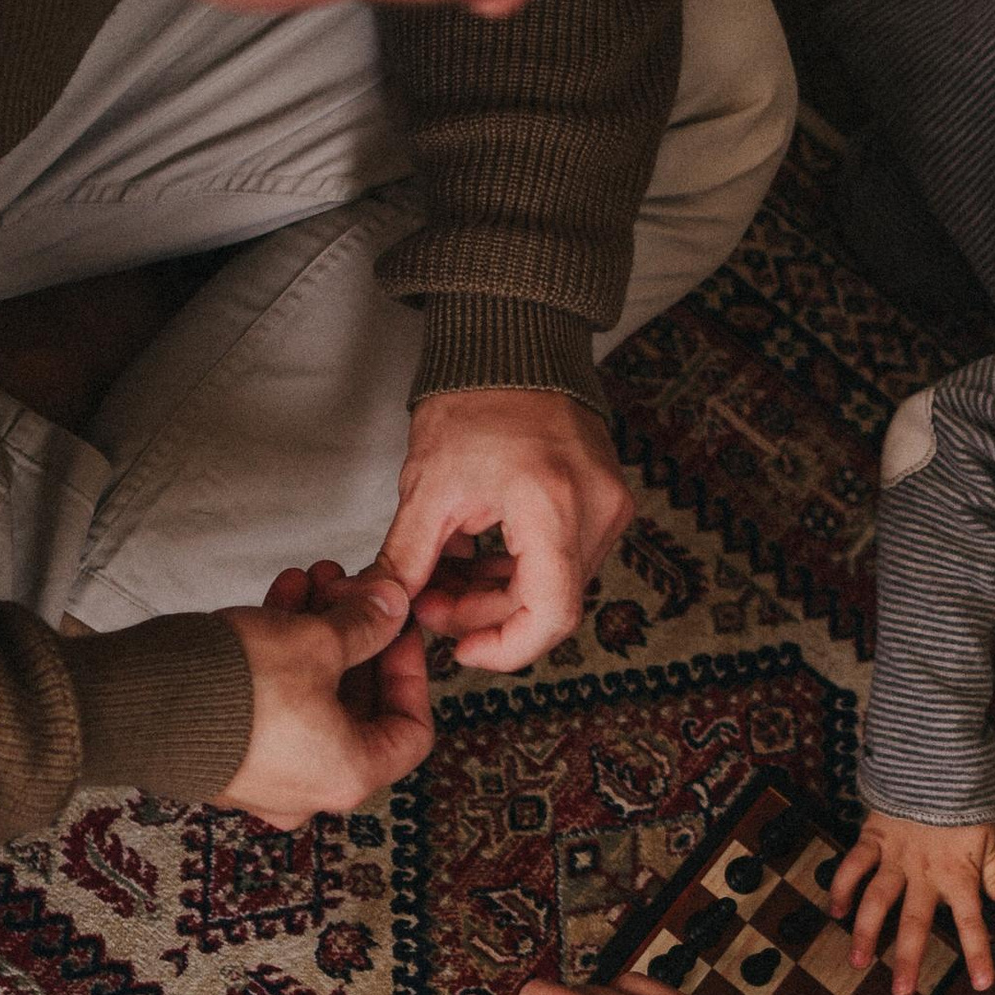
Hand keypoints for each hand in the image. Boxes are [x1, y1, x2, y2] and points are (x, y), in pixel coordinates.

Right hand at [216, 560, 432, 826]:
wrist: (133, 703)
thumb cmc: (230, 689)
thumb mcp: (316, 642)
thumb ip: (366, 624)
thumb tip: (393, 606)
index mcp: (347, 776)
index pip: (411, 732)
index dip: (411, 670)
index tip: (401, 626)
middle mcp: (309, 787)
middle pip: (358, 706)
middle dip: (357, 637)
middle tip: (353, 589)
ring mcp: (266, 774)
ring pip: (313, 695)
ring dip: (318, 633)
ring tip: (314, 579)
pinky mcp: (229, 751)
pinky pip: (273, 700)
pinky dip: (282, 653)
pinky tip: (281, 596)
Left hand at [376, 387, 631, 669]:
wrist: (514, 345)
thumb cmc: (474, 401)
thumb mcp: (428, 488)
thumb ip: (407, 561)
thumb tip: (386, 612)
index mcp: (554, 505)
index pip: (550, 616)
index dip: (505, 649)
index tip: (462, 650)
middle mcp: (596, 510)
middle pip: (549, 604)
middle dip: (484, 616)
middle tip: (430, 603)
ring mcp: (609, 507)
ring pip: (557, 586)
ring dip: (498, 595)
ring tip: (444, 577)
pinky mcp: (606, 502)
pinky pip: (564, 559)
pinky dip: (518, 569)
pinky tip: (474, 556)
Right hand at [825, 808, 994, 994]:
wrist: (939, 762)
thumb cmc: (968, 807)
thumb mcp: (993, 841)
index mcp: (958, 875)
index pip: (971, 921)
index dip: (978, 953)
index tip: (982, 985)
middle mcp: (925, 872)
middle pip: (916, 921)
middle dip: (909, 959)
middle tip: (902, 992)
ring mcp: (896, 856)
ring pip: (877, 899)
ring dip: (866, 931)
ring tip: (858, 962)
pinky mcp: (874, 838)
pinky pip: (853, 865)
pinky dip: (841, 887)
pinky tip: (835, 912)